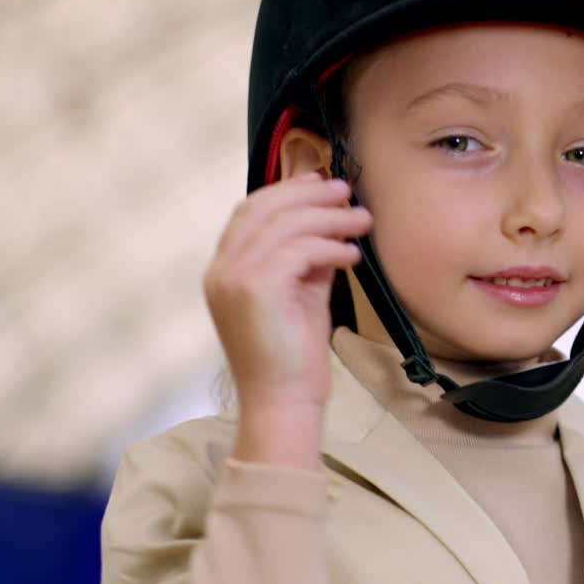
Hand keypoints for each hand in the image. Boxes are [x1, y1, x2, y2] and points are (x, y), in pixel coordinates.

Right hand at [204, 173, 371, 412]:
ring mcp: (233, 278)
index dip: (286, 190)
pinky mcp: (256, 289)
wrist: (282, 401)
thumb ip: (307, 258)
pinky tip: (352, 255)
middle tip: (347, 191)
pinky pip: (300, 250)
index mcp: (223, 269)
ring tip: (362, 221)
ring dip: (330, 217)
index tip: (321, 182)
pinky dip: (331, 247)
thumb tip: (331, 223)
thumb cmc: (292, 356)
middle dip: (309, 194)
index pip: (250, 211)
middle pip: (264, 207)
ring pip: (286, 225)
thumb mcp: (300, 295)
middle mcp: (220, 269)